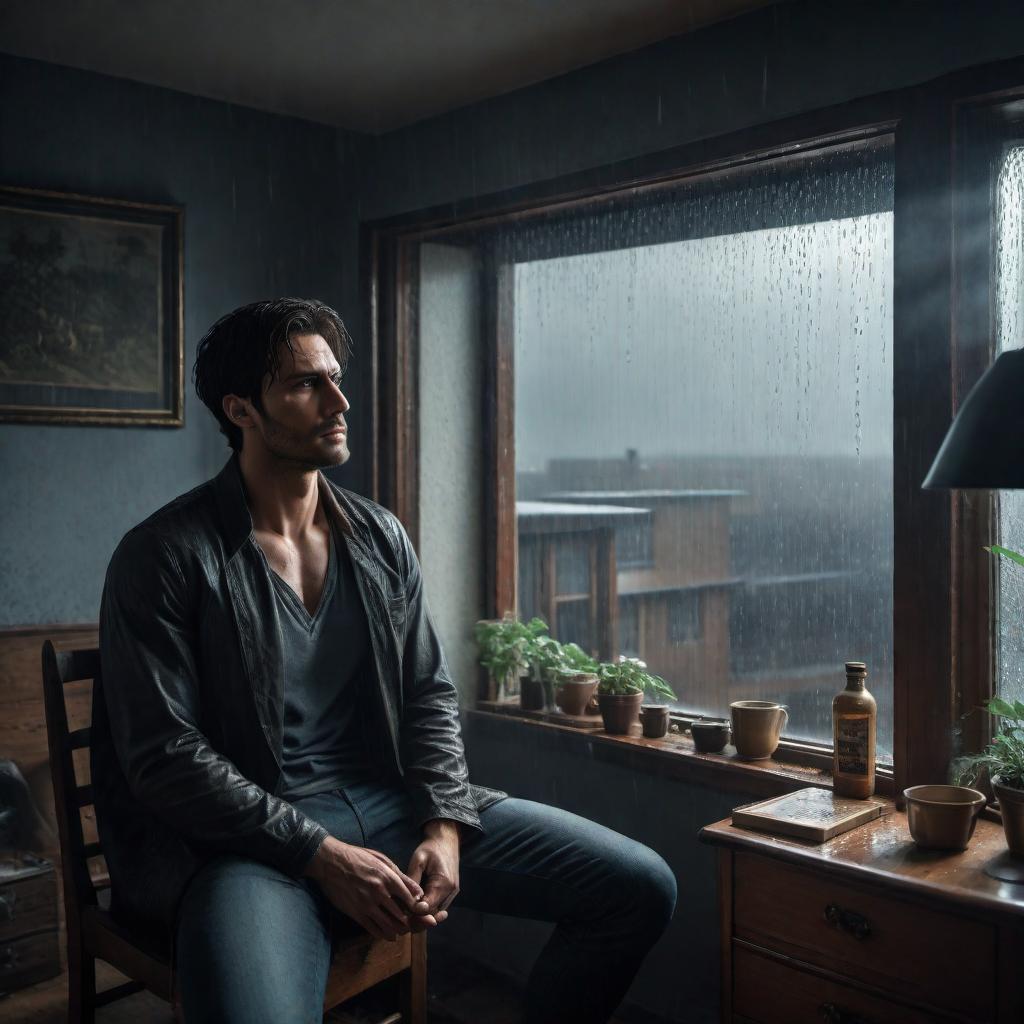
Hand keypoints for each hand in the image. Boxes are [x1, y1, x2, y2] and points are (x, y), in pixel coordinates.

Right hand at [304, 836, 437, 940]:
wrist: (331, 861)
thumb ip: (400, 876)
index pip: (410, 899)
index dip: (417, 908)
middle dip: (409, 923)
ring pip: (388, 925)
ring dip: (397, 931)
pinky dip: (382, 934)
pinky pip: (372, 929)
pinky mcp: (355, 912)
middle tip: (412, 925)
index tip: (419, 911)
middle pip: (401, 916)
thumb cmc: (357, 857)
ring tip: (400, 932)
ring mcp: (366, 904)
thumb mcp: (381, 860)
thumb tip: (417, 891)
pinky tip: (386, 935)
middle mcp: (379, 892)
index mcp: (387, 877)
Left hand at [407, 819, 460, 929]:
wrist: (446, 840)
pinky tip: (415, 904)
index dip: (413, 912)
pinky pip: (438, 906)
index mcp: (443, 883)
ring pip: (435, 912)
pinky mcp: (450, 893)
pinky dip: (427, 908)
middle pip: (432, 913)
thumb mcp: (418, 859)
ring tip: (406, 909)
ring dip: (421, 913)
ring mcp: (452, 894)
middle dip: (416, 915)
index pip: (427, 907)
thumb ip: (413, 879)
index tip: (400, 909)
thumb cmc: (431, 848)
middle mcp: (450, 892)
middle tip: (400, 912)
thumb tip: (407, 899)